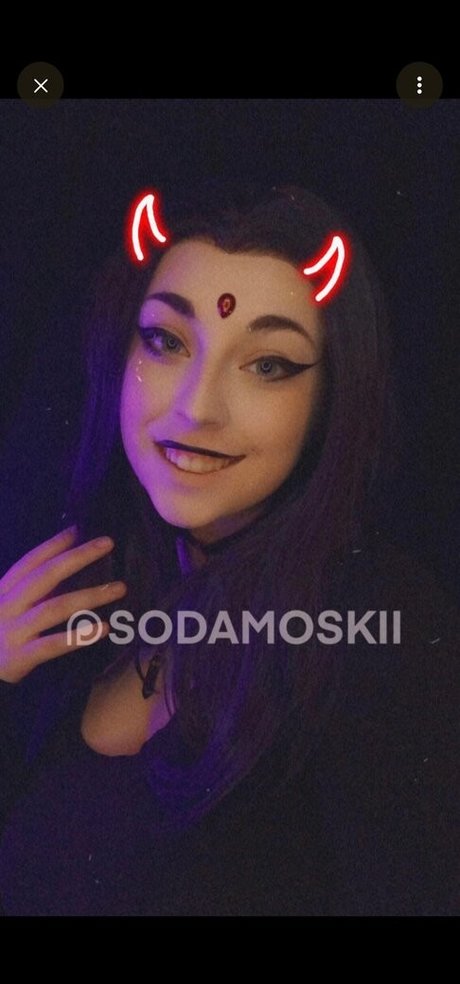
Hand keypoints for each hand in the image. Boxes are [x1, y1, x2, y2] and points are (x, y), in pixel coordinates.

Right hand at [0, 527, 126, 683]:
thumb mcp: (7, 606)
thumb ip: (31, 589)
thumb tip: (67, 561)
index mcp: (4, 590)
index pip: (30, 561)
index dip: (54, 543)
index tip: (79, 528)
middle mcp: (7, 605)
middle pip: (45, 576)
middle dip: (78, 557)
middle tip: (108, 543)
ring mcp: (13, 631)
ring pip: (54, 608)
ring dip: (89, 596)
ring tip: (119, 588)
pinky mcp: (19, 657)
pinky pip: (53, 644)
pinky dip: (80, 636)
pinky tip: (105, 628)